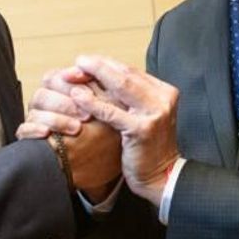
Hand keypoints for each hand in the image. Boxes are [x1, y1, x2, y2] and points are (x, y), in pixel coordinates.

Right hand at [16, 68, 120, 198]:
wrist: (93, 169)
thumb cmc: (101, 139)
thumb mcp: (109, 116)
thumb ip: (110, 96)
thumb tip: (123, 77)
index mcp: (62, 91)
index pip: (59, 76)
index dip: (74, 82)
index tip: (93, 93)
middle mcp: (46, 102)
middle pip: (45, 90)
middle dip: (67, 102)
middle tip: (87, 115)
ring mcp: (35, 118)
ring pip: (34, 109)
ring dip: (56, 117)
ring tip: (76, 128)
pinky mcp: (29, 137)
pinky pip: (24, 129)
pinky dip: (34, 130)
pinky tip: (47, 135)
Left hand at [70, 55, 178, 206]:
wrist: (162, 176)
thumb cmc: (148, 147)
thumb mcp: (143, 115)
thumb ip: (129, 97)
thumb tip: (101, 75)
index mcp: (165, 91)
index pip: (131, 71)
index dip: (106, 64)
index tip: (86, 61)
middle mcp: (163, 98)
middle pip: (126, 74)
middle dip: (98, 66)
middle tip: (78, 61)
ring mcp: (155, 113)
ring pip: (121, 86)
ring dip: (95, 76)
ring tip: (74, 72)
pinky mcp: (142, 129)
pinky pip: (112, 112)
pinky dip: (93, 102)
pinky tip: (77, 96)